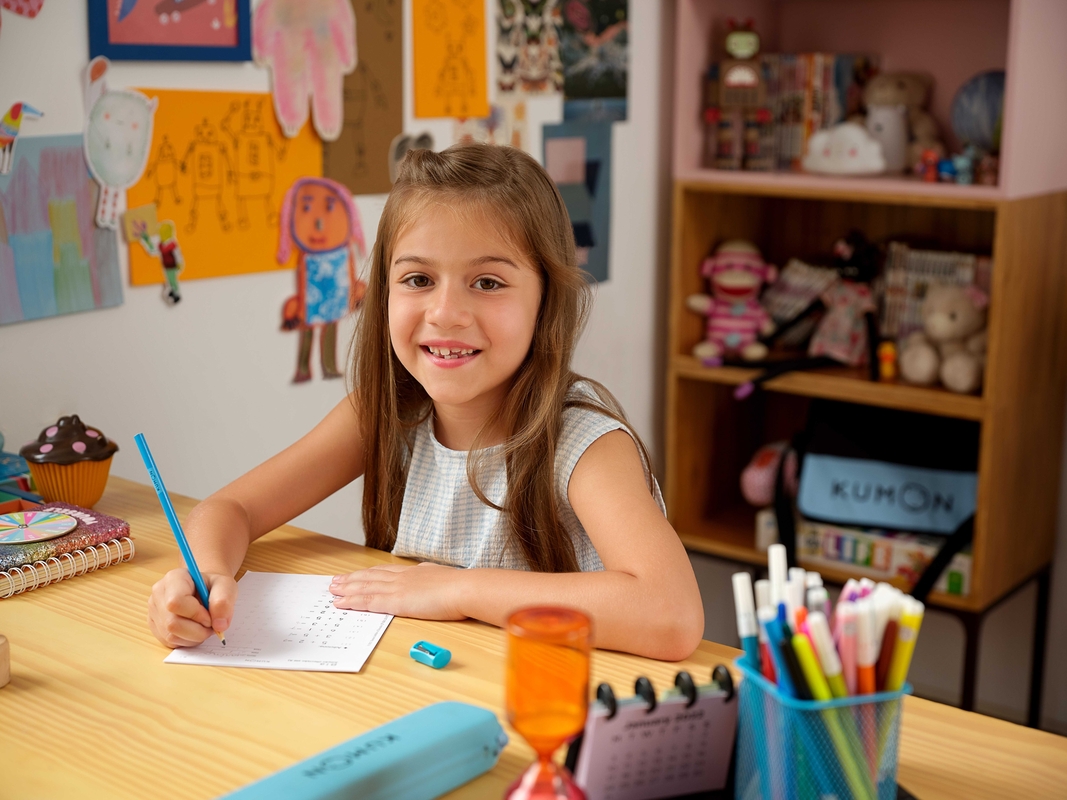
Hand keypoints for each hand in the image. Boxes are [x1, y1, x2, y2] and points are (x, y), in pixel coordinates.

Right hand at [147, 568, 237, 647]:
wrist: (204, 589)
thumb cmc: (212, 586)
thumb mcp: (225, 585)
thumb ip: (224, 601)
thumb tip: (219, 625)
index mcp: (174, 578)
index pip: (176, 602)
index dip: (196, 614)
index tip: (210, 616)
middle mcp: (159, 594)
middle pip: (172, 623)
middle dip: (197, 630)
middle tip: (210, 624)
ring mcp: (154, 610)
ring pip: (171, 635)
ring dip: (194, 637)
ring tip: (204, 626)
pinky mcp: (155, 625)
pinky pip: (169, 641)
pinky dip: (186, 641)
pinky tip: (194, 630)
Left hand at [329, 563, 466, 620]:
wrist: (464, 589)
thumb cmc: (460, 586)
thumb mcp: (443, 577)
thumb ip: (432, 578)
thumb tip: (429, 577)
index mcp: (414, 572)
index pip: (385, 571)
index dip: (368, 573)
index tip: (357, 574)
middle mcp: (402, 577)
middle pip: (370, 577)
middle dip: (351, 579)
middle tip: (335, 581)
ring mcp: (397, 588)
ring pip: (364, 587)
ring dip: (346, 589)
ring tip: (332, 590)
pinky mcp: (395, 602)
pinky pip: (368, 601)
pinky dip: (352, 602)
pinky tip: (341, 604)